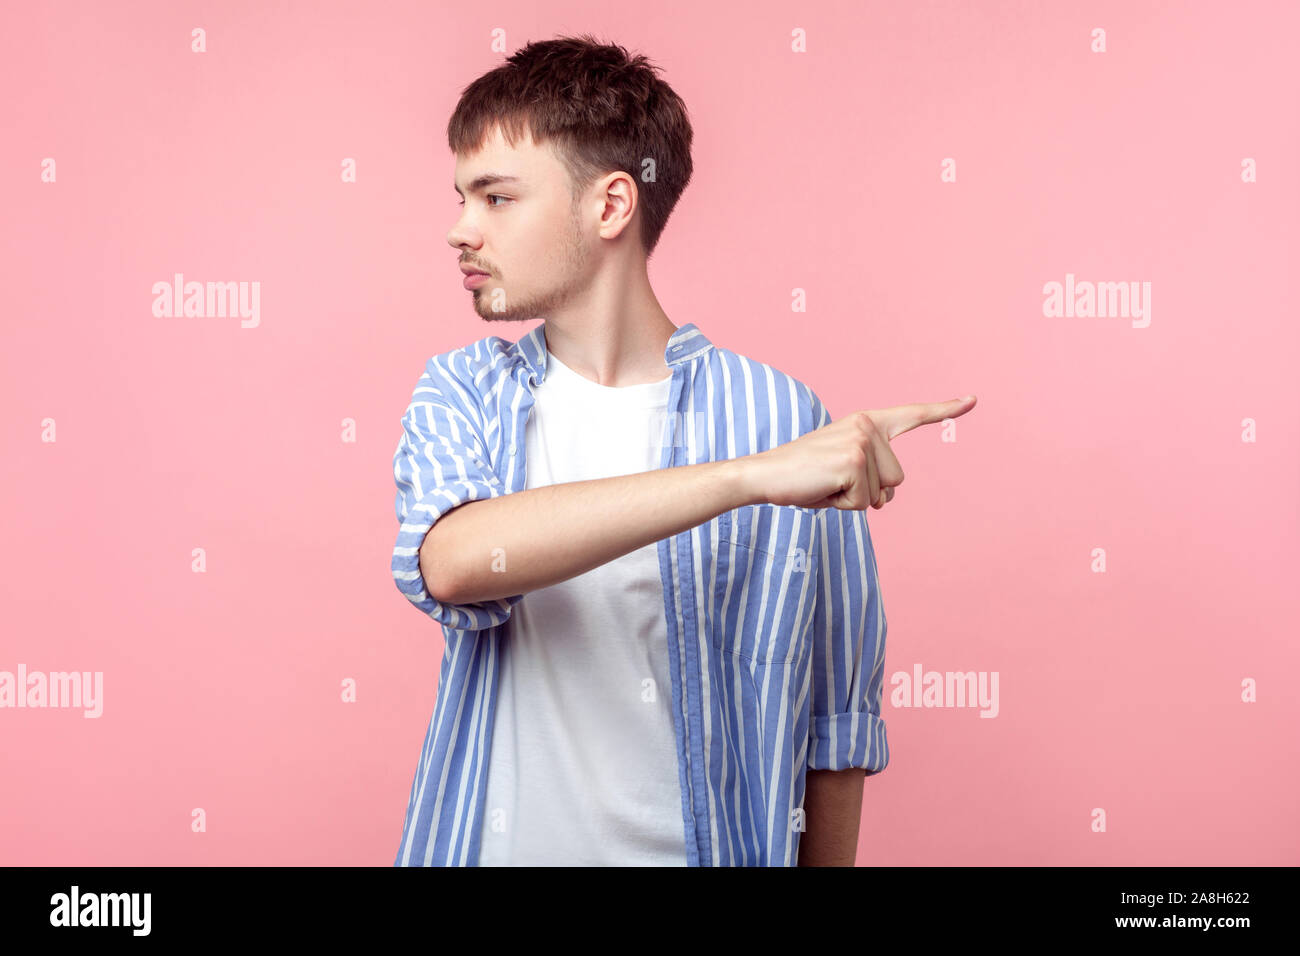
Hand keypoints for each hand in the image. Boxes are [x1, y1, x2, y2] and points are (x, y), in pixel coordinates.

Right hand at [744, 395, 976, 510]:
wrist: (763, 475)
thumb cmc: (801, 477)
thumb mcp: (843, 473)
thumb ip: (871, 478)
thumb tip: (886, 499)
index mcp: (865, 423)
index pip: (911, 416)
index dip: (944, 410)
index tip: (972, 400)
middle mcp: (866, 426)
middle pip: (896, 481)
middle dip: (866, 492)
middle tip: (831, 481)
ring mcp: (861, 442)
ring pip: (881, 495)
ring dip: (852, 500)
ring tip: (824, 484)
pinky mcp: (853, 462)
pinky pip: (863, 504)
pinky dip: (841, 506)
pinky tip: (821, 489)